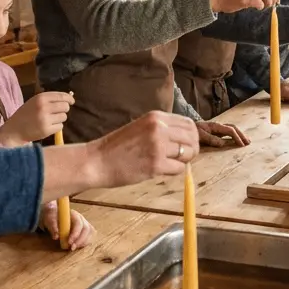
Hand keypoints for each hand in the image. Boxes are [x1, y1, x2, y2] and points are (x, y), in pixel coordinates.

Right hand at [0, 91, 73, 144]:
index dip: (69, 98)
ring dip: (59, 118)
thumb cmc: (25, 114)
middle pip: (65, 106)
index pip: (61, 96)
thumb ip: (49, 99)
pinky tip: (48, 126)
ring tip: (50, 120)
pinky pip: (60, 126)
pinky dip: (56, 126)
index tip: (72, 101)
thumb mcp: (34, 102)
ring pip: (64, 117)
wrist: (14, 130)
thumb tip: (68, 99)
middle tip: (57, 112)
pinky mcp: (47, 130)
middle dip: (64, 109)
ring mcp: (45, 119)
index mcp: (40, 98)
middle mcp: (44, 107)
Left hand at [39, 202, 94, 249]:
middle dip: (80, 240)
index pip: (78, 223)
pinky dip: (85, 242)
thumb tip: (56, 236)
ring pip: (90, 233)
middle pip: (86, 229)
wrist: (55, 215)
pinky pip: (89, 236)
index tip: (69, 242)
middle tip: (72, 248)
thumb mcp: (50, 219)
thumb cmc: (53, 216)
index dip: (75, 233)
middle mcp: (81, 218)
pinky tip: (77, 246)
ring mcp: (84, 223)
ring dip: (83, 242)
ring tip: (73, 248)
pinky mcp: (85, 229)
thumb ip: (53, 226)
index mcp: (73, 214)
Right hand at [86, 111, 200, 187]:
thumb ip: (162, 129)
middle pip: (192, 138)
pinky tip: (160, 170)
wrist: (97, 161)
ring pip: (188, 154)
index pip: (189, 124)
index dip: (191, 136)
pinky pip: (179, 169)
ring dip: (182, 161)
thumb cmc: (117, 147)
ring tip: (168, 164)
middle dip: (191, 150)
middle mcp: (159, 128)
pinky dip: (173, 171)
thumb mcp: (141, 127)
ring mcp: (158, 146)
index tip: (186, 145)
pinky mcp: (156, 164)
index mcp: (156, 117)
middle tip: (181, 158)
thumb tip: (186, 138)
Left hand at [197, 120, 249, 147]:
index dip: (237, 137)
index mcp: (216, 126)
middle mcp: (218, 126)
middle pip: (233, 128)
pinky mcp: (216, 132)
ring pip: (232, 130)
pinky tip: (238, 140)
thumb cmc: (192, 132)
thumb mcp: (200, 136)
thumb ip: (211, 139)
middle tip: (248, 143)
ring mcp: (218, 129)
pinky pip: (228, 133)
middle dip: (242, 135)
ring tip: (247, 141)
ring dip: (240, 135)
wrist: (186, 128)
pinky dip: (235, 136)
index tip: (241, 145)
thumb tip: (223, 143)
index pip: (230, 130)